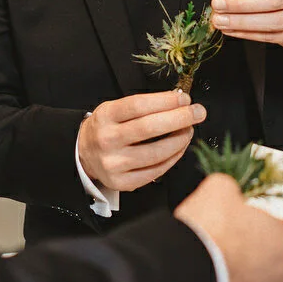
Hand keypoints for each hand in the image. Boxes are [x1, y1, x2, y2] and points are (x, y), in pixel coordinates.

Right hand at [78, 91, 205, 192]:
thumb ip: (143, 106)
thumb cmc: (107, 128)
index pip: (139, 105)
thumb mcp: (115, 108)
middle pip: (149, 128)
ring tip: (189, 130)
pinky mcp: (123, 182)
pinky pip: (156, 171)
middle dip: (180, 118)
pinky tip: (179, 147)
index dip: (165, 101)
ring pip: (156, 153)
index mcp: (105, 117)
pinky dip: (173, 158)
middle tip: (198, 112)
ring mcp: (114, 164)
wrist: (84, 154)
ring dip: (180, 140)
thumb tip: (178, 102)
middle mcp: (107, 140)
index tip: (184, 99)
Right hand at [174, 174, 282, 281]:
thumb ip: (232, 191)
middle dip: (249, 260)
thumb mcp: (219, 191)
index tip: (237, 227)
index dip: (255, 227)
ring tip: (208, 273)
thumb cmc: (208, 241)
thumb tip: (224, 194)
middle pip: (270, 267)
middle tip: (221, 249)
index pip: (281, 233)